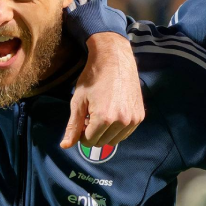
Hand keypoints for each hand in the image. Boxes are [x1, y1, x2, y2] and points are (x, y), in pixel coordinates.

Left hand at [65, 32, 144, 148]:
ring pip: (114, 140)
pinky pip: (126, 133)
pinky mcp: (140, 116)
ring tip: (102, 114)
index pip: (88, 141)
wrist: (114, 59)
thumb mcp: (78, 101)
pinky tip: (113, 112)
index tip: (83, 119)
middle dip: (93, 133)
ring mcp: (133, 119)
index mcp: (104, 119)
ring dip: (106, 133)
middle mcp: (121, 122)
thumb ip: (73, 126)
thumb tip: (65, 146)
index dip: (82, 132)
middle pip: (101, 143)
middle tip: (91, 115)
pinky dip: (117, 129)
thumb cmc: (93, 78)